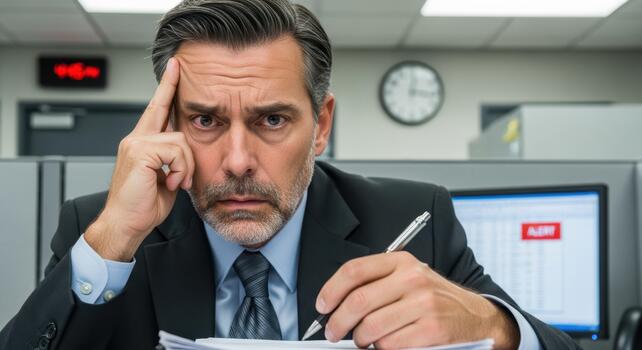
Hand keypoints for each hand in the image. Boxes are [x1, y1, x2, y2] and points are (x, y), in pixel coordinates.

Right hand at [85, 57, 194, 261]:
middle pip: (161, 107)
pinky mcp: (140, 152)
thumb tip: (186, 153)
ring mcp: (136, 143)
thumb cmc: (142, 206)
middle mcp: (136, 139)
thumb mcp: (166, 178)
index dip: (165, 89)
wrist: (125, 224)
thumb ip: (173, 161)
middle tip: (178, 65)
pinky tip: (170, 183)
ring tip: (177, 182)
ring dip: (186, 165)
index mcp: (142, 144)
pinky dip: (180, 170)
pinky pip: (176, 152)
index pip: (155, 110)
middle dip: (171, 85)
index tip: (174, 69)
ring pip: (180, 139)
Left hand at [316, 252, 519, 348]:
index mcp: (401, 262)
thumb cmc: (435, 299)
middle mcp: (412, 278)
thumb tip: (336, 303)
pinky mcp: (431, 329)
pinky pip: (390, 344)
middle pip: (358, 301)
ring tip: (362, 339)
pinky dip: (381, 348)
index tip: (322, 305)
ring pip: (371, 326)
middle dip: (338, 321)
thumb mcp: (408, 279)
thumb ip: (376, 284)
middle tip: (333, 331)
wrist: (475, 316)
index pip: (355, 270)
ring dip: (360, 339)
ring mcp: (423, 303)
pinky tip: (384, 344)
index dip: (331, 289)